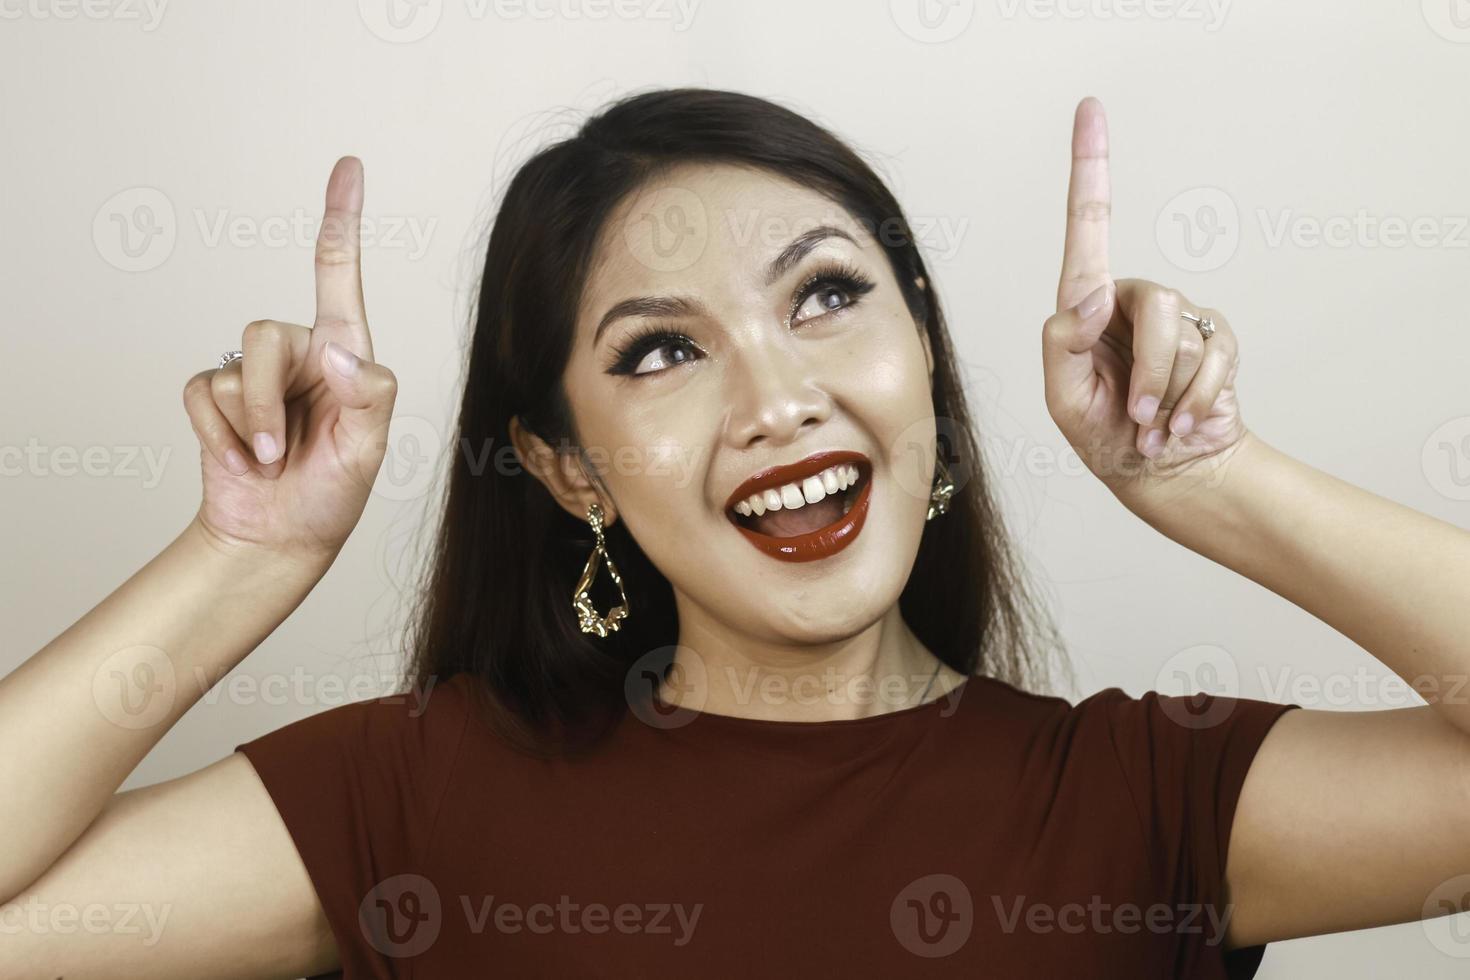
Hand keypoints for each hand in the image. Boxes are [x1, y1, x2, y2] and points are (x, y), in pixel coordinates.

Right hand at [181, 157, 398, 564]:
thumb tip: (332, 353)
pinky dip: (222, 438)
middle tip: (286, 452)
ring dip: (252, 426)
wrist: (281, 537)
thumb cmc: (334, 492)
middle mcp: (300, 351)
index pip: (339, 274)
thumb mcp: (370, 449)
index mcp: (346, 352)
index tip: (348, 165)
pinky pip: (203, 395)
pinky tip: (242, 461)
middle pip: (265, 332)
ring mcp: (255, 372)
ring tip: (271, 460)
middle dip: (270, 401)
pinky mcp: (216, 395)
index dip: (341, 218)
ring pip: (235, 369)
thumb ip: (367, 394)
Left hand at [1043, 98, 1250, 515]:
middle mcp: (1131, 301)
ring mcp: (1179, 319)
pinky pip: (1216, 357)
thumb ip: (1063, 346)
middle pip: (1153, 303)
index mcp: (1086, 305)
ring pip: (1184, 332)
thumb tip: (1090, 297)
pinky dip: (1198, 402)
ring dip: (1169, 393)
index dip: (1090, 167)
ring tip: (1155, 428)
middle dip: (1147, 372)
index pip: (1087, 228)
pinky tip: (1184, 427)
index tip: (1090, 110)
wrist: (1165, 476)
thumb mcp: (1064, 402)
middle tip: (1136, 419)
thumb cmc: (1103, 438)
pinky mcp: (1217, 340)